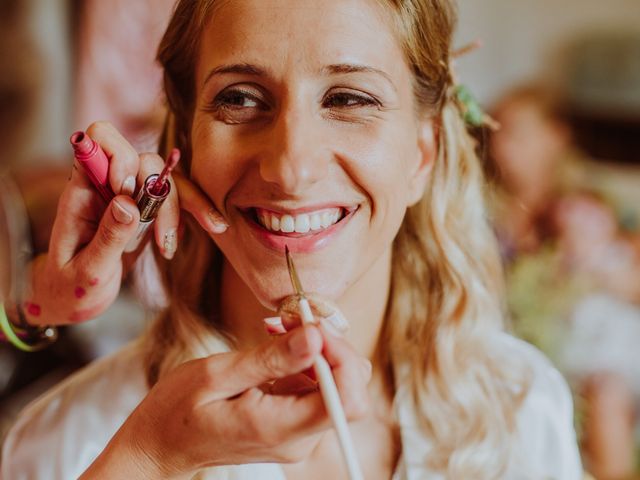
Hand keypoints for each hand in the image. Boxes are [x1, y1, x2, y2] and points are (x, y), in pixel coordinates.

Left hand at [21, 121, 227, 326]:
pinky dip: (192, 214)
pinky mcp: (147, 211)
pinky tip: (192, 237)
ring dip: (182, 207)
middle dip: (161, 194)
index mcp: (82, 191)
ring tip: (171, 247)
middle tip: (160, 236)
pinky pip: (177, 199)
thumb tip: (128, 203)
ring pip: (167, 179)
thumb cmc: (70, 287)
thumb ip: (108, 236)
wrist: (74, 299)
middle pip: (145, 160)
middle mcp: (107, 186)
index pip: (99, 140)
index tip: (126, 192)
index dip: (120, 157)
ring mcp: (129, 197)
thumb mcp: (86, 271)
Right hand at [88, 324, 370, 478]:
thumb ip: (270, 359)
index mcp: (280, 429)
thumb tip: (316, 336)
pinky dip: (303, 361)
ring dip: (315, 349)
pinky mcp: (293, 426)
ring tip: (277, 328)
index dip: (341, 355)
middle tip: (294, 320)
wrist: (161, 447)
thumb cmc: (177, 412)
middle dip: (331, 346)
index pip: (347, 398)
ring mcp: (298, 435)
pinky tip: (275, 344)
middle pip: (349, 390)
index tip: (310, 326)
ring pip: (336, 385)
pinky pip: (316, 389)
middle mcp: (298, 439)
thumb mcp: (216, 375)